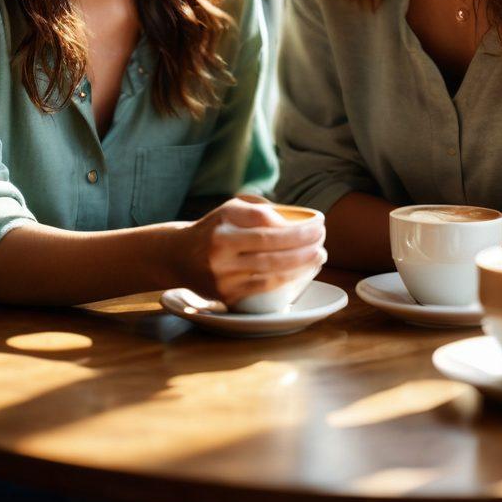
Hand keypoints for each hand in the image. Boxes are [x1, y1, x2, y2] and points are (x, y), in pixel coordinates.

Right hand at [174, 197, 326, 305]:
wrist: (178, 256)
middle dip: (303, 243)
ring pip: (269, 268)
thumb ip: (259, 210)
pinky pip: (262, 286)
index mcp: (223, 217)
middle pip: (270, 243)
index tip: (318, 225)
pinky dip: (286, 279)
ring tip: (320, 256)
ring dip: (301, 263)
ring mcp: (221, 271)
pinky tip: (302, 273)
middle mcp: (220, 243)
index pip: (264, 219)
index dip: (295, 225)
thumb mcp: (230, 209)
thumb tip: (297, 219)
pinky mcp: (224, 292)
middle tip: (323, 239)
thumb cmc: (215, 229)